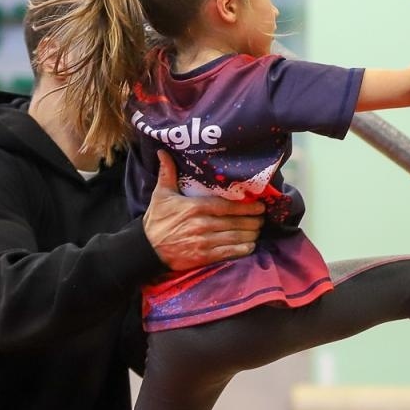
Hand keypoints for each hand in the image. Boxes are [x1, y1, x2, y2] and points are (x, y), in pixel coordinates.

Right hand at [142, 150, 262, 271]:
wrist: (146, 248)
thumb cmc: (156, 220)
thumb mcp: (161, 194)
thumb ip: (167, 173)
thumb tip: (162, 152)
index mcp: (194, 207)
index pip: (226, 206)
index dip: (246, 207)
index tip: (259, 205)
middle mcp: (201, 224)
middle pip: (234, 222)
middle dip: (252, 221)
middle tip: (262, 218)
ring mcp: (203, 242)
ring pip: (234, 237)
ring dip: (250, 234)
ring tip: (258, 230)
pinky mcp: (203, 257)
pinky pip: (228, 253)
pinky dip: (242, 250)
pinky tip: (250, 246)